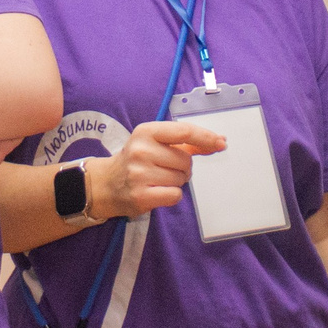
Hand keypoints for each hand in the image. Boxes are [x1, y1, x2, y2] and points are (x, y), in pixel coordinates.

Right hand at [91, 121, 227, 218]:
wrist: (106, 184)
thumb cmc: (136, 161)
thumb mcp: (155, 143)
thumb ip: (185, 142)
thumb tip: (218, 142)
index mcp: (145, 132)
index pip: (183, 132)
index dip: (206, 138)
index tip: (221, 143)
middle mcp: (141, 150)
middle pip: (186, 160)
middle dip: (183, 167)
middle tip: (164, 168)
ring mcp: (139, 174)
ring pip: (181, 179)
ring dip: (176, 181)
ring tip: (156, 180)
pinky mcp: (141, 196)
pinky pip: (175, 195)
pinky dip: (171, 195)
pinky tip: (157, 191)